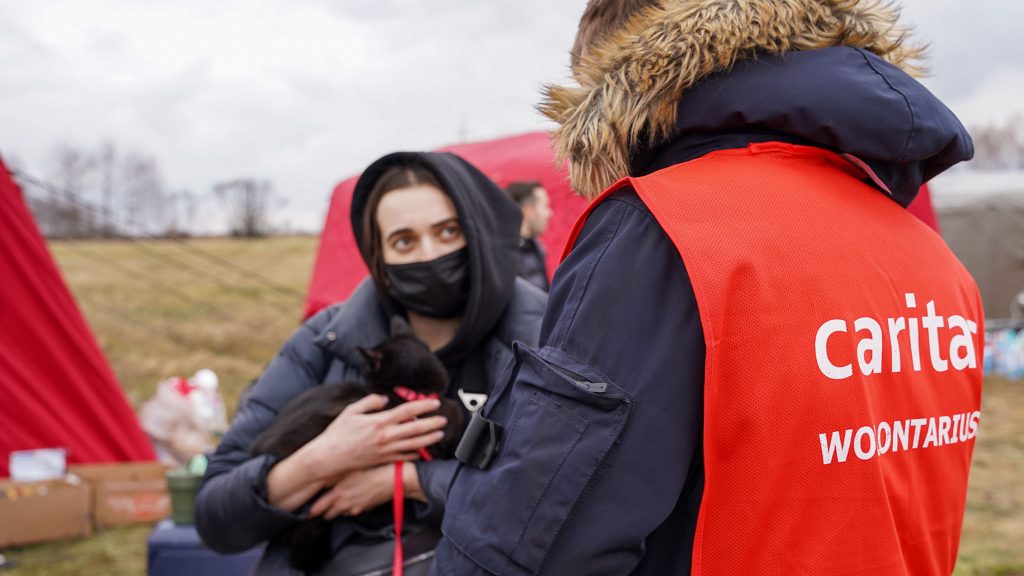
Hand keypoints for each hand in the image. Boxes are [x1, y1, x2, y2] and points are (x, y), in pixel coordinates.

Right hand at [299, 394, 446, 480]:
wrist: (328, 458)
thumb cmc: (337, 434)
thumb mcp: (351, 411)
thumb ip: (369, 402)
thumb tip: (383, 399)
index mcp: (379, 422)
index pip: (407, 411)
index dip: (423, 406)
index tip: (434, 402)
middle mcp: (385, 437)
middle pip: (415, 429)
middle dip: (432, 423)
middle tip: (444, 419)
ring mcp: (385, 451)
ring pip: (413, 444)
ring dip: (429, 439)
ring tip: (440, 434)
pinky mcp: (382, 461)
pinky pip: (403, 458)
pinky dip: (414, 454)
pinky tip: (422, 452)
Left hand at [309, 463, 394, 518]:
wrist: (395, 479)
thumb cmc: (374, 469)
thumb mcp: (352, 468)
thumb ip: (336, 475)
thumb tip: (324, 479)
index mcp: (338, 492)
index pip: (318, 507)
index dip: (311, 511)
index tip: (307, 511)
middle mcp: (345, 503)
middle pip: (327, 515)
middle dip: (322, 513)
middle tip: (317, 510)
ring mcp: (355, 508)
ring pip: (340, 514)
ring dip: (336, 511)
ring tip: (334, 504)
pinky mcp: (365, 508)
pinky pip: (353, 511)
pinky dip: (350, 508)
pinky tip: (352, 500)